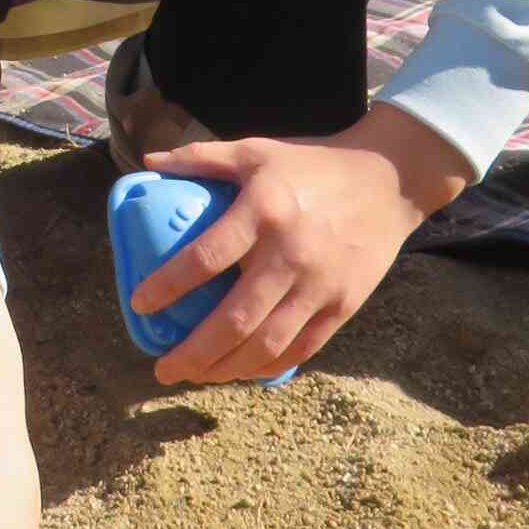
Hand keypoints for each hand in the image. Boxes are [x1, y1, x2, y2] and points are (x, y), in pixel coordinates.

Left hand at [134, 104, 469, 384]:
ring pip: (267, 345)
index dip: (168, 286)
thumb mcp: (256, 151)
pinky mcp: (343, 306)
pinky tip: (241, 372)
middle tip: (162, 368)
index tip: (140, 305)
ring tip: (195, 377)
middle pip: (234, 319)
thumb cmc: (312, 165)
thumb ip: (201, 158)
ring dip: (225, 370)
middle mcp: (290, 254)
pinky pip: (301, 349)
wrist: (388, 181)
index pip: (205, 258)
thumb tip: (149, 165)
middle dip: (193, 353)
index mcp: (263, 211)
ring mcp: (320, 286)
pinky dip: (267, 367)